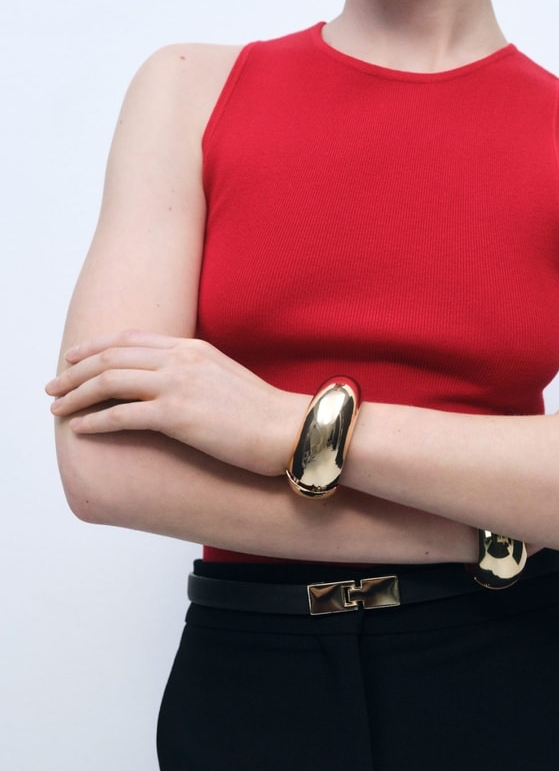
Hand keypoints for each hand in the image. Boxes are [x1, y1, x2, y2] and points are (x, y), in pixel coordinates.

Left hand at [46, 330, 306, 475]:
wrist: (292, 430)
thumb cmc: (265, 415)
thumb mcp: (226, 380)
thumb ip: (195, 374)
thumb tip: (171, 387)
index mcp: (192, 348)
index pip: (129, 340)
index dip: (94, 348)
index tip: (73, 359)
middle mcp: (181, 359)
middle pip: (111, 357)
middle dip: (75, 372)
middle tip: (53, 387)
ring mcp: (178, 385)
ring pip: (109, 382)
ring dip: (77, 395)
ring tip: (58, 409)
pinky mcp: (178, 416)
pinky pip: (123, 415)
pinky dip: (96, 421)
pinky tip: (81, 429)